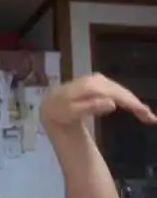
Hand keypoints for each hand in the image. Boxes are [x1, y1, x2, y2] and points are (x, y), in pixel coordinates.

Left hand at [40, 73, 156, 125]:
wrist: (51, 109)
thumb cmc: (59, 114)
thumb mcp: (71, 113)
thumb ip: (90, 107)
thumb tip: (112, 103)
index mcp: (85, 86)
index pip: (110, 92)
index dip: (127, 101)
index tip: (142, 112)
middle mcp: (92, 80)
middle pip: (117, 90)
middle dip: (133, 102)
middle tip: (149, 117)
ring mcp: (95, 80)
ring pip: (117, 89)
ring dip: (132, 100)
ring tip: (145, 114)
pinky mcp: (97, 83)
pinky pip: (114, 90)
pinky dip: (125, 98)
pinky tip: (134, 106)